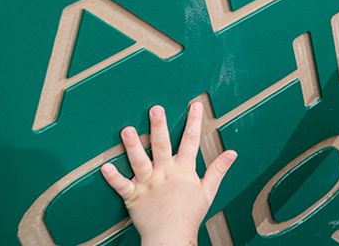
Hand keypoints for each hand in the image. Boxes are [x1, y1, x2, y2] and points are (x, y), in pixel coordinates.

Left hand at [100, 104, 236, 245]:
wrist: (172, 237)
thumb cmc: (190, 215)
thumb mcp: (208, 190)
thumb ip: (218, 169)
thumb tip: (232, 153)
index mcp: (184, 171)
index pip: (191, 141)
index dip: (194, 122)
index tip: (195, 105)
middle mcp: (165, 173)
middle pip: (162, 146)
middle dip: (159, 126)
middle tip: (156, 109)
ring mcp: (148, 184)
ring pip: (139, 161)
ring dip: (132, 145)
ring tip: (127, 130)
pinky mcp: (134, 196)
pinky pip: (121, 186)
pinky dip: (113, 177)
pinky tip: (105, 167)